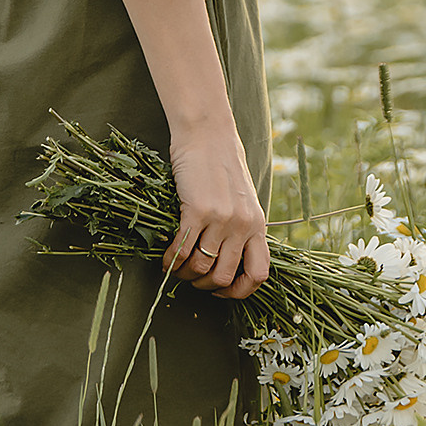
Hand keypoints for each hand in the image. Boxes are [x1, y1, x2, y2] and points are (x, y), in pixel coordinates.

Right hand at [165, 127, 269, 301]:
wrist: (206, 134)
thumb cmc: (220, 166)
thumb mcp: (242, 200)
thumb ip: (240, 228)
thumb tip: (224, 261)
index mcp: (258, 225)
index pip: (259, 274)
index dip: (239, 291)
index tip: (220, 290)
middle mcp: (243, 225)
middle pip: (223, 277)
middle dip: (203, 285)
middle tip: (190, 277)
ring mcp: (222, 219)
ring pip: (201, 267)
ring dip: (184, 274)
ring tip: (175, 268)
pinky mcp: (198, 210)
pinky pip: (183, 250)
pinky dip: (171, 260)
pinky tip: (166, 258)